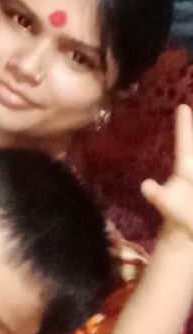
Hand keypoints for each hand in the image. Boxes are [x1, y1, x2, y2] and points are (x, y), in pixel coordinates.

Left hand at [142, 105, 192, 237]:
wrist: (189, 228)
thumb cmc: (177, 213)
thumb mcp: (168, 205)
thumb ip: (158, 195)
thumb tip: (146, 186)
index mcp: (186, 168)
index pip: (185, 142)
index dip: (184, 125)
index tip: (182, 106)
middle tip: (192, 104)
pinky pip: (192, 164)